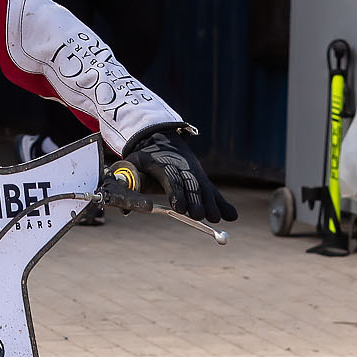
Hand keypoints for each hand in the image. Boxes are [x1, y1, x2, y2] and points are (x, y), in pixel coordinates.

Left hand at [122, 127, 236, 223]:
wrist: (160, 137)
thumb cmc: (144, 156)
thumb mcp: (132, 164)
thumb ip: (129, 184)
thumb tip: (124, 211)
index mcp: (164, 163)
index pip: (172, 179)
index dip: (177, 194)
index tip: (180, 209)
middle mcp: (182, 167)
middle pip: (191, 184)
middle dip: (196, 201)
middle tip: (199, 217)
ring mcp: (194, 172)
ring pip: (204, 188)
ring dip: (212, 203)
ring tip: (216, 219)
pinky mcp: (202, 177)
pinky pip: (213, 191)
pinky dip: (223, 203)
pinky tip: (232, 216)